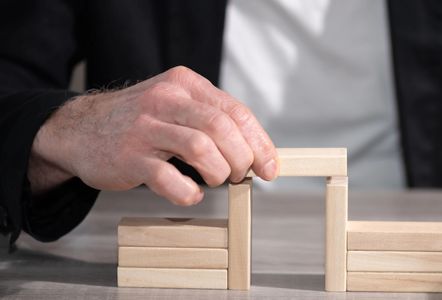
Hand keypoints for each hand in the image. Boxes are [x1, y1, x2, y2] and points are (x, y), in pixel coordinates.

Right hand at [28, 66, 278, 204]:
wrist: (79, 129)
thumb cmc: (139, 122)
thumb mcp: (176, 106)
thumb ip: (212, 121)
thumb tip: (256, 152)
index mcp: (185, 85)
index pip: (236, 112)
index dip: (259, 143)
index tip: (270, 166)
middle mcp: (166, 100)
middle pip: (223, 128)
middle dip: (242, 158)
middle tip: (240, 175)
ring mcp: (145, 128)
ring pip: (201, 148)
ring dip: (219, 172)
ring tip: (216, 180)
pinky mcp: (129, 158)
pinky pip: (169, 178)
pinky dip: (188, 192)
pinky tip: (190, 193)